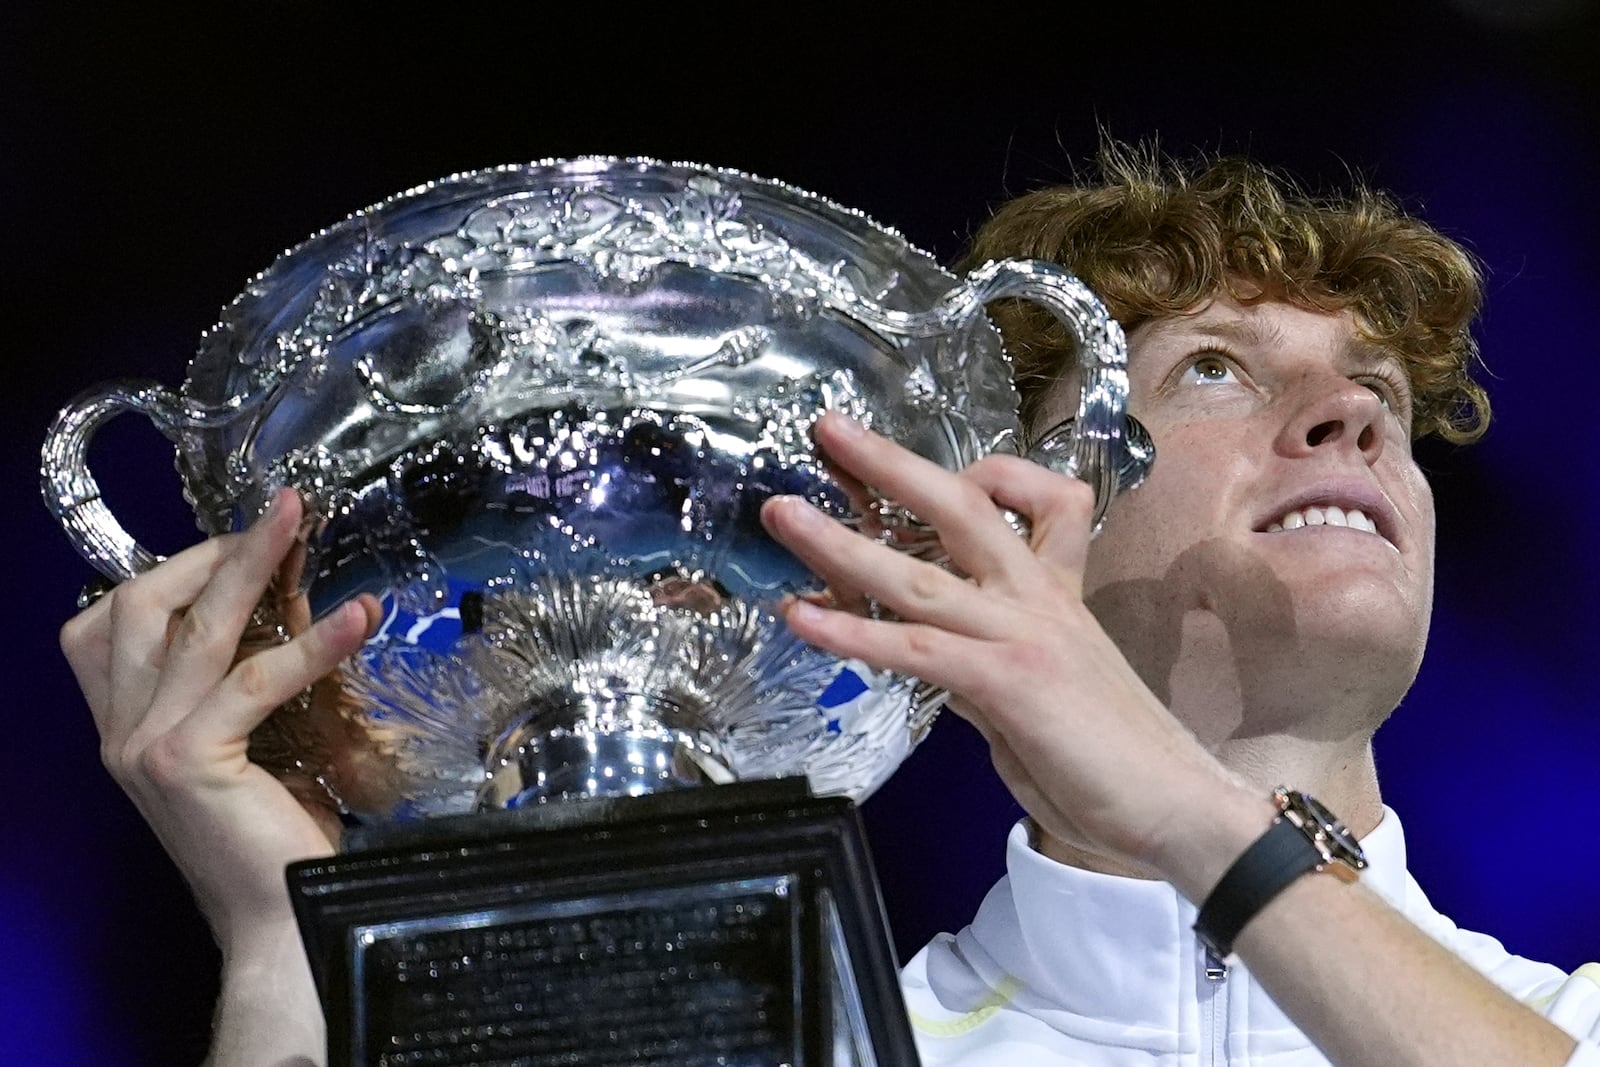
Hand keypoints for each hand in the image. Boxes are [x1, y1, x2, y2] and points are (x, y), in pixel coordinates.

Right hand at [59, 489, 380, 945]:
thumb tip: (294, 602)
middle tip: (280, 514)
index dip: (170, 571)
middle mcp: (119, 733)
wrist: (279, 923)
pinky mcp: (189, 760)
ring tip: (302, 524)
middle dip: (209, 552)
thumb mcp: (251, 745)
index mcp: (122, 728)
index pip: (107, 623)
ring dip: (253, 565)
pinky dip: (313, 643)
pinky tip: (360, 617)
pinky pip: (256, 679)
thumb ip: (246, 684)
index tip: (238, 542)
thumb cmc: (276, 838)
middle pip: (139, 607)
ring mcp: (145, 746)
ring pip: (196, 629)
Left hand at [760, 413, 1250, 883]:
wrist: (1178, 809)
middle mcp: (1040, 598)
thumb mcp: (1040, 694)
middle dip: (890, 463)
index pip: (1032, 499)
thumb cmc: (1113, 761)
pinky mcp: (1010, 681)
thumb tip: (931, 658)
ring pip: (920, 574)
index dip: (980, 475)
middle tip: (829, 428)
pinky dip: (852, 631)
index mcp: (1055, 592)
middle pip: (962, 506)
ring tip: (781, 515)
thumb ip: (984, 662)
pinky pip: (918, 647)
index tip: (925, 475)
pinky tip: (800, 619)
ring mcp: (1026, 634)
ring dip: (840, 542)